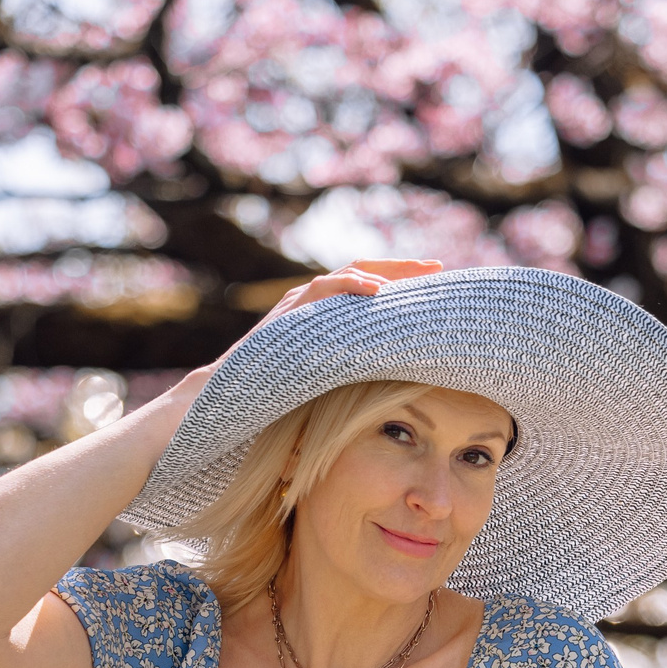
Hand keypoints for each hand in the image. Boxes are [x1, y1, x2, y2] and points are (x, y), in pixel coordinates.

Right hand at [175, 259, 445, 395]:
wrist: (228, 400)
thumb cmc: (273, 398)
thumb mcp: (323, 378)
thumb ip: (349, 368)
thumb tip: (391, 381)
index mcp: (322, 316)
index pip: (365, 290)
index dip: (399, 286)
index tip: (433, 286)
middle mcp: (310, 302)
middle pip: (362, 272)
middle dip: (401, 268)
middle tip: (438, 267)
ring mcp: (298, 304)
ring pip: (345, 273)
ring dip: (384, 271)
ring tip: (418, 273)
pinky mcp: (288, 312)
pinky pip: (322, 289)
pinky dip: (351, 285)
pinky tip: (377, 291)